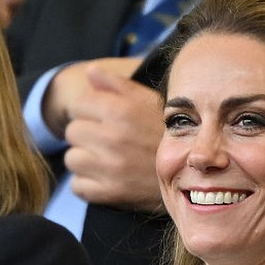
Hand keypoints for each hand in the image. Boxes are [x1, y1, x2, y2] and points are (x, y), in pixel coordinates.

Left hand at [62, 64, 164, 213]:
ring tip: (104, 160)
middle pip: (72, 132)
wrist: (192, 175)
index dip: (89, 112)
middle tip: (105, 142)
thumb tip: (91, 72)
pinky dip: (87, 184)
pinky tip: (104, 179)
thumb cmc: (166, 134)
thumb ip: (117, 85)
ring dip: (84, 160)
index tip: (102, 120)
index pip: (79, 105)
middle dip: (85, 135)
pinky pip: (78, 186)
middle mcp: (113, 138)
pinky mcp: (110, 193)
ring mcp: (110, 167)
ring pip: (72, 159)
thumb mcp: (149, 101)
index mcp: (121, 110)